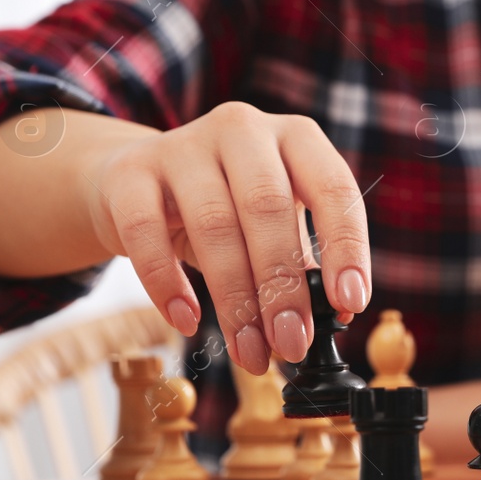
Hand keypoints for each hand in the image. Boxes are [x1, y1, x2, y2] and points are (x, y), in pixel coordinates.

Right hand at [82, 101, 370, 372]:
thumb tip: (340, 313)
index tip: (350, 302)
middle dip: (283, 287)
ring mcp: (183, 145)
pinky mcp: (130, 172)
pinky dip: (167, 284)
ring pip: (213, 226)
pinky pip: (146, 232)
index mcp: (296, 137)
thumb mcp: (276, 224)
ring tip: (249, 350)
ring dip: (234, 300)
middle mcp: (243, 129)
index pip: (333, 188)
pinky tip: (187, 321)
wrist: (137, 181)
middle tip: (291, 343)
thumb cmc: (227, 207)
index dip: (346, 247)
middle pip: (268, 209)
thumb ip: (307, 262)